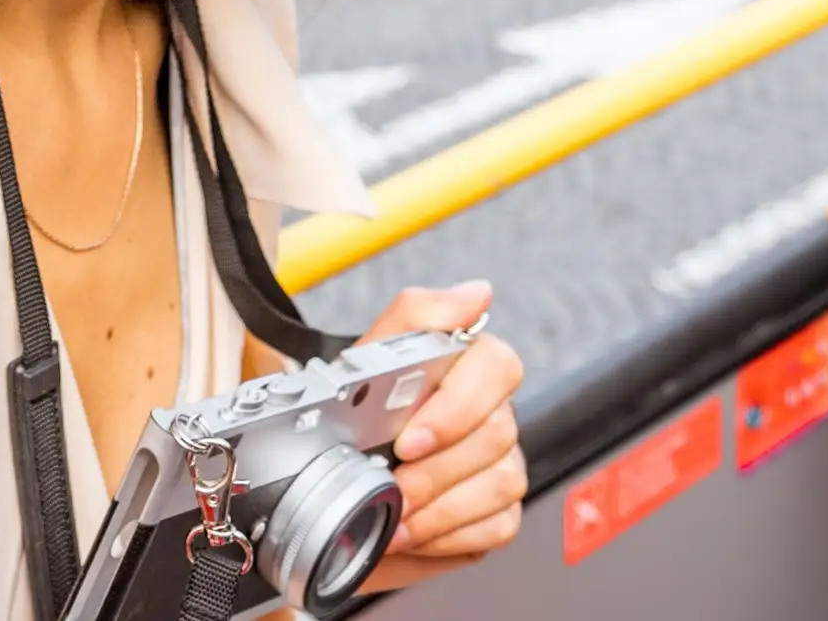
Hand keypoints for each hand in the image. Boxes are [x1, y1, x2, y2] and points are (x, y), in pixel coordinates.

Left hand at [357, 282, 525, 589]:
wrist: (326, 493)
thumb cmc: (349, 423)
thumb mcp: (362, 363)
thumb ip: (415, 318)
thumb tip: (477, 293)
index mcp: (462, 369)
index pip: (497, 365)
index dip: (457, 406)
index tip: (409, 437)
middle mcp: (489, 414)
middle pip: (498, 432)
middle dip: (436, 469)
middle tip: (392, 486)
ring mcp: (500, 463)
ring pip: (502, 482)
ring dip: (439, 508)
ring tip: (393, 517)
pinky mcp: (498, 511)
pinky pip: (498, 524)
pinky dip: (449, 535)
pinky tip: (414, 533)